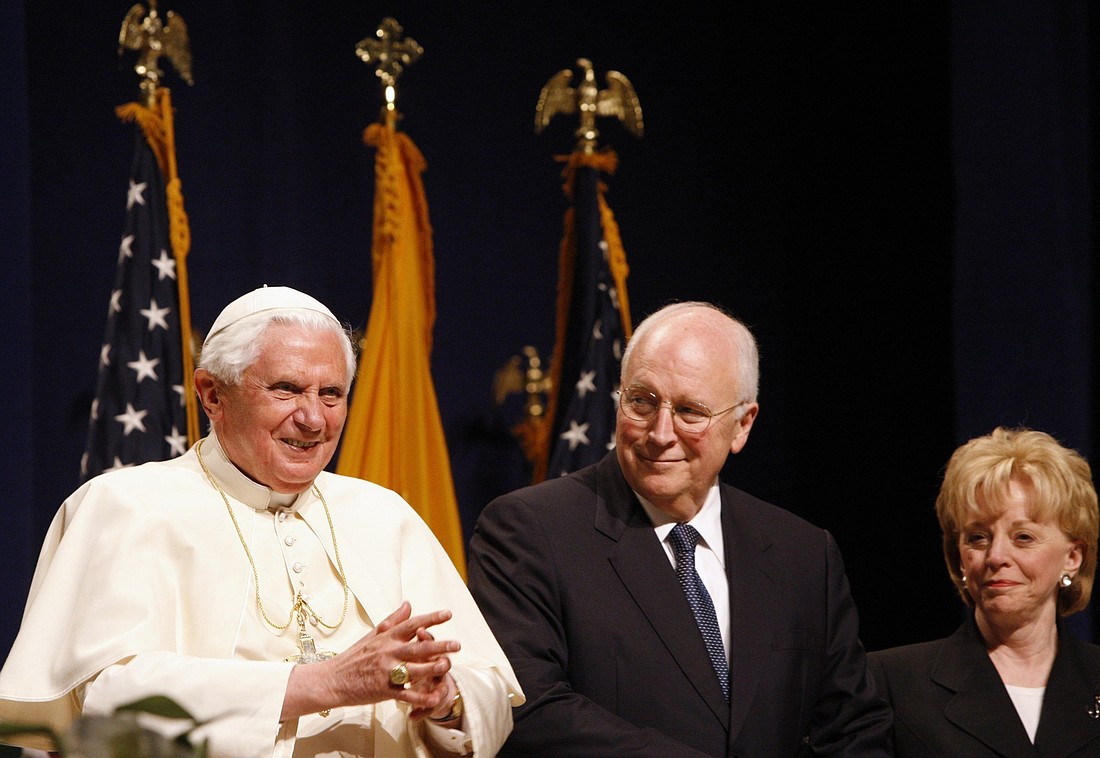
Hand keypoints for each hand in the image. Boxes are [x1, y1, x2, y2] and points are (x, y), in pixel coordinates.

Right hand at [281, 601, 459, 719]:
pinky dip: (419, 697)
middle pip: (418, 647)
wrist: (332, 679)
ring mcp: (385, 671)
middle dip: (439, 645)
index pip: (412, 624)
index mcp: (386, 637)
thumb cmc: (354, 657)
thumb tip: (408, 604)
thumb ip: (393, 620)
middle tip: (457, 644)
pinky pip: (405, 694)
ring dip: (433, 668)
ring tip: (448, 666)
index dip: (431, 618)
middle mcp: (388, 652)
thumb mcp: (372, 635)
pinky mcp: (382, 690)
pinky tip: (433, 697)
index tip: (448, 614)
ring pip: (415, 669)